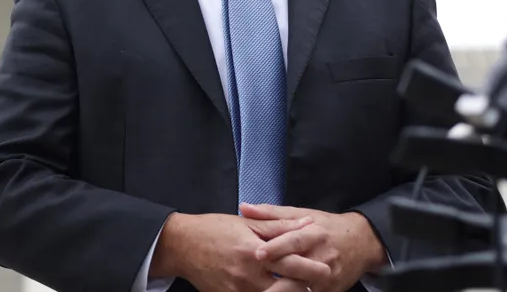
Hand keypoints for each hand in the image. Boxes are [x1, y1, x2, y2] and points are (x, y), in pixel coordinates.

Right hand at [152, 212, 329, 291]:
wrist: (180, 245)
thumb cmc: (211, 229)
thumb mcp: (245, 222)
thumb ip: (278, 225)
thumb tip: (307, 223)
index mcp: (253, 251)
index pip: (290, 262)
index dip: (310, 267)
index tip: (326, 268)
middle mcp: (247, 274)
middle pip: (285, 288)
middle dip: (304, 287)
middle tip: (316, 285)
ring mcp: (238, 290)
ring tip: (298, 288)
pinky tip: (272, 289)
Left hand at [240, 203, 386, 291]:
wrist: (363, 242)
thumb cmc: (326, 227)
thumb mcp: (303, 214)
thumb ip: (271, 213)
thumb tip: (243, 208)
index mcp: (313, 234)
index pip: (294, 241)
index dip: (276, 247)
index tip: (257, 253)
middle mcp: (321, 257)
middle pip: (298, 269)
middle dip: (277, 276)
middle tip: (254, 279)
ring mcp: (327, 277)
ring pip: (303, 288)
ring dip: (284, 291)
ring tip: (264, 290)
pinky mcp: (331, 291)